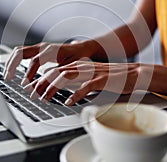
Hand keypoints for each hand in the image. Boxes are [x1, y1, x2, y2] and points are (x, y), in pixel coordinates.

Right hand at [3, 40, 96, 84]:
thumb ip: (57, 75)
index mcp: (51, 50)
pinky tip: (12, 71)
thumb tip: (44, 84)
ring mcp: (38, 47)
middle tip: (8, 78)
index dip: (29, 73)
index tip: (25, 85)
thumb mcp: (69, 68)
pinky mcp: (37, 50)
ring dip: (10, 62)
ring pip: (18, 51)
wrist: (81, 49)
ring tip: (7, 75)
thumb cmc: (77, 59)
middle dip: (12, 65)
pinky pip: (21, 53)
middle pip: (21, 52)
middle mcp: (43, 47)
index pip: (35, 61)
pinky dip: (14, 61)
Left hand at [25, 61, 147, 105]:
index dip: (41, 78)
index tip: (32, 87)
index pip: (55, 70)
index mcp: (79, 65)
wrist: (134, 73)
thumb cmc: (111, 76)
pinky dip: (75, 95)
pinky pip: (86, 87)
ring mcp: (92, 72)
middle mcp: (83, 67)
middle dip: (42, 83)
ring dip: (53, 87)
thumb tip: (63, 83)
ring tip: (45, 97)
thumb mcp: (90, 74)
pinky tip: (68, 102)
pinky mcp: (102, 80)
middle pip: (57, 72)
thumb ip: (77, 77)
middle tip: (32, 93)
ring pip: (67, 77)